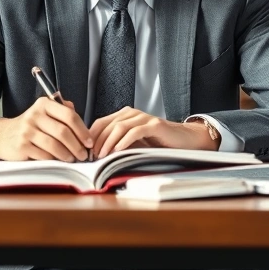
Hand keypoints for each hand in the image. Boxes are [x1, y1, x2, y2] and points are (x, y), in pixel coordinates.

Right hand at [0, 98, 92, 161]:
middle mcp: (34, 115)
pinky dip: (54, 160)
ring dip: (67, 155)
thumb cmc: (32, 126)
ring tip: (72, 159)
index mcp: (44, 104)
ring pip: (54, 145)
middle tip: (84, 155)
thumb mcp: (46, 113)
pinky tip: (59, 161)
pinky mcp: (22, 145)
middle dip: (77, 146)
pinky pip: (44, 155)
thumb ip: (64, 112)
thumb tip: (83, 124)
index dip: (83, 130)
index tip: (90, 142)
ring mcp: (27, 130)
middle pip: (63, 132)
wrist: (4, 136)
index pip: (69, 115)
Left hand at [89, 108, 219, 158]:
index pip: (100, 123)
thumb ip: (117, 144)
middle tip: (90, 156)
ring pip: (119, 127)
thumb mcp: (132, 143)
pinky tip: (118, 151)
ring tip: (102, 155)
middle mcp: (132, 113)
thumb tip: (95, 155)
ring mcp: (144, 117)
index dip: (90, 137)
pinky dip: (125, 141)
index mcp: (124, 115)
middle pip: (107, 125)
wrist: (183, 140)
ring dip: (108, 142)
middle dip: (97, 141)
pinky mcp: (154, 125)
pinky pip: (136, 131)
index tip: (84, 152)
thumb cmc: (156, 143)